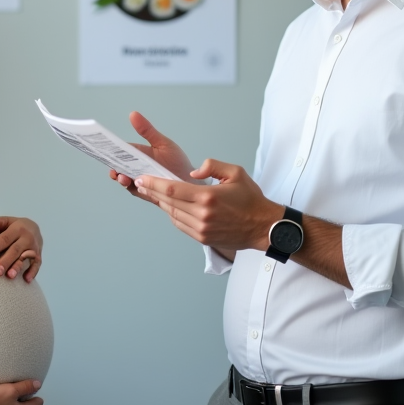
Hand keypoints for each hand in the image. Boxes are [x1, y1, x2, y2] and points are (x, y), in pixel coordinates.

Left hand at [0, 216, 42, 281]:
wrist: (35, 229)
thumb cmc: (15, 227)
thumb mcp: (8, 222)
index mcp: (18, 228)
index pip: (5, 238)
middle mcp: (27, 238)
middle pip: (15, 250)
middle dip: (6, 261)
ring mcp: (34, 248)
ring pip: (25, 259)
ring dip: (18, 267)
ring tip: (10, 276)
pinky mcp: (38, 256)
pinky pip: (36, 265)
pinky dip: (33, 272)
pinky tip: (26, 280)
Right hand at [108, 112, 203, 200]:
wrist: (190, 180)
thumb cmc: (177, 161)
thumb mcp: (162, 143)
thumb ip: (147, 130)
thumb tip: (133, 113)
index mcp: (138, 154)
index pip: (120, 151)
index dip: (110, 148)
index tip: (102, 145)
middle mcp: (136, 167)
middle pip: (119, 165)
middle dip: (112, 164)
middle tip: (108, 162)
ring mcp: (139, 180)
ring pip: (124, 179)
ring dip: (120, 177)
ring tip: (121, 175)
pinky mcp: (144, 191)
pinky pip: (134, 189)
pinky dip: (131, 186)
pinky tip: (131, 182)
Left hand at [134, 158, 277, 250]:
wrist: (263, 226)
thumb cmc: (250, 199)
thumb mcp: (235, 173)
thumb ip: (212, 166)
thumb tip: (193, 173)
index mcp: (208, 197)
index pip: (171, 189)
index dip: (153, 184)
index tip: (141, 179)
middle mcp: (202, 215)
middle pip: (167, 202)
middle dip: (152, 191)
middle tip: (140, 184)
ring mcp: (201, 229)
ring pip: (172, 214)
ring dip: (162, 203)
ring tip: (154, 193)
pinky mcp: (202, 238)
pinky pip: (180, 224)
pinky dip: (173, 214)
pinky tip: (171, 206)